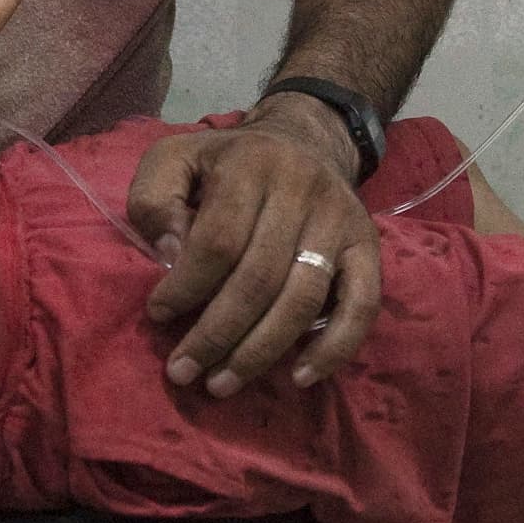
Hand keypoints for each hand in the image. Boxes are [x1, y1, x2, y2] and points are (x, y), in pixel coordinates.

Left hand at [124, 113, 384, 393]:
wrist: (304, 138)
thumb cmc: (227, 161)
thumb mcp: (175, 159)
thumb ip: (155, 199)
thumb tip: (170, 255)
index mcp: (250, 166)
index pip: (218, 241)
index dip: (186, 286)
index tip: (157, 315)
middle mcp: (302, 190)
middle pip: (259, 278)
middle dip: (215, 334)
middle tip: (182, 371)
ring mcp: (340, 220)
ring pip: (302, 299)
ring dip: (260, 352)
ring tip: (221, 384)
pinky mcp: (368, 246)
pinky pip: (361, 305)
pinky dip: (334, 348)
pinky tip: (301, 378)